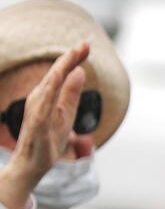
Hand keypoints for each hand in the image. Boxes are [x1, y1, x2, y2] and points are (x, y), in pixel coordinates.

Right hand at [1, 42, 89, 208]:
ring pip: (49, 85)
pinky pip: (42, 105)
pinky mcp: (35, 122)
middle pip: (56, 74)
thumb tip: (80, 70)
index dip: (74, 58)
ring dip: (61, 69)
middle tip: (84, 43)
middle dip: (69, 58)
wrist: (32, 164)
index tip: (87, 44)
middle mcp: (38, 98)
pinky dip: (49, 91)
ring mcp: (35, 109)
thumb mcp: (66, 113)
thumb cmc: (48, 138)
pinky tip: (56, 80)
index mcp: (47, 95)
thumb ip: (72, 93)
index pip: (62, 73)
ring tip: (73, 55)